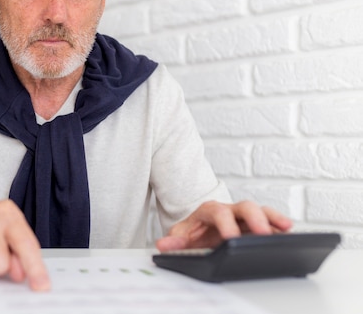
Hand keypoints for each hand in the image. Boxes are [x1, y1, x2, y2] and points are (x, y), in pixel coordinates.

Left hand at [156, 200, 292, 251]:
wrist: (200, 233)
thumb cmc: (193, 235)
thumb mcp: (181, 237)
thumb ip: (174, 242)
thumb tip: (163, 244)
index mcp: (210, 211)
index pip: (218, 212)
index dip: (225, 224)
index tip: (231, 239)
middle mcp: (230, 210)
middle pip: (244, 206)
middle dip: (255, 218)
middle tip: (264, 232)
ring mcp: (245, 217)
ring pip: (261, 211)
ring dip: (273, 219)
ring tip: (286, 229)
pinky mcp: (257, 226)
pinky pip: (271, 222)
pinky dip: (280, 227)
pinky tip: (289, 235)